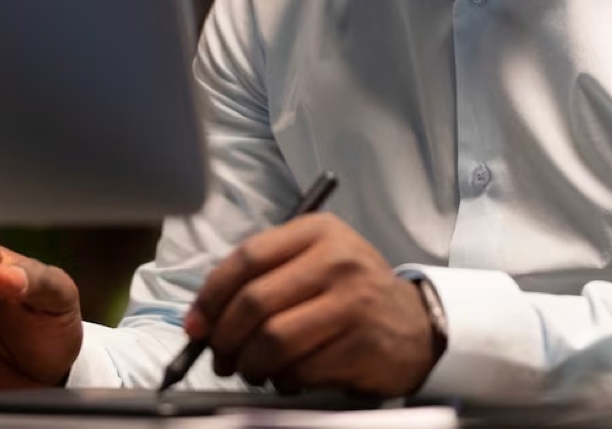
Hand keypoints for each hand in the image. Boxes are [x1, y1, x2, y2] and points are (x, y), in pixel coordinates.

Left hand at [184, 213, 440, 395]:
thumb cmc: (350, 294)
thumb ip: (263, 276)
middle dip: (225, 338)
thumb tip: (201, 318)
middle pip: (254, 301)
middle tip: (221, 357)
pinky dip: (282, 380)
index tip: (196, 324)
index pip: (247, 257)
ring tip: (252, 369)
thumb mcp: (315, 262)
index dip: (211, 295)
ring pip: (272, 340)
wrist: (414, 325)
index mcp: (319, 231)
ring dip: (250, 364)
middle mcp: (338, 259)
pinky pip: (299, 369)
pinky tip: (289, 375)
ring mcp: (351, 301)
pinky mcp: (360, 343)